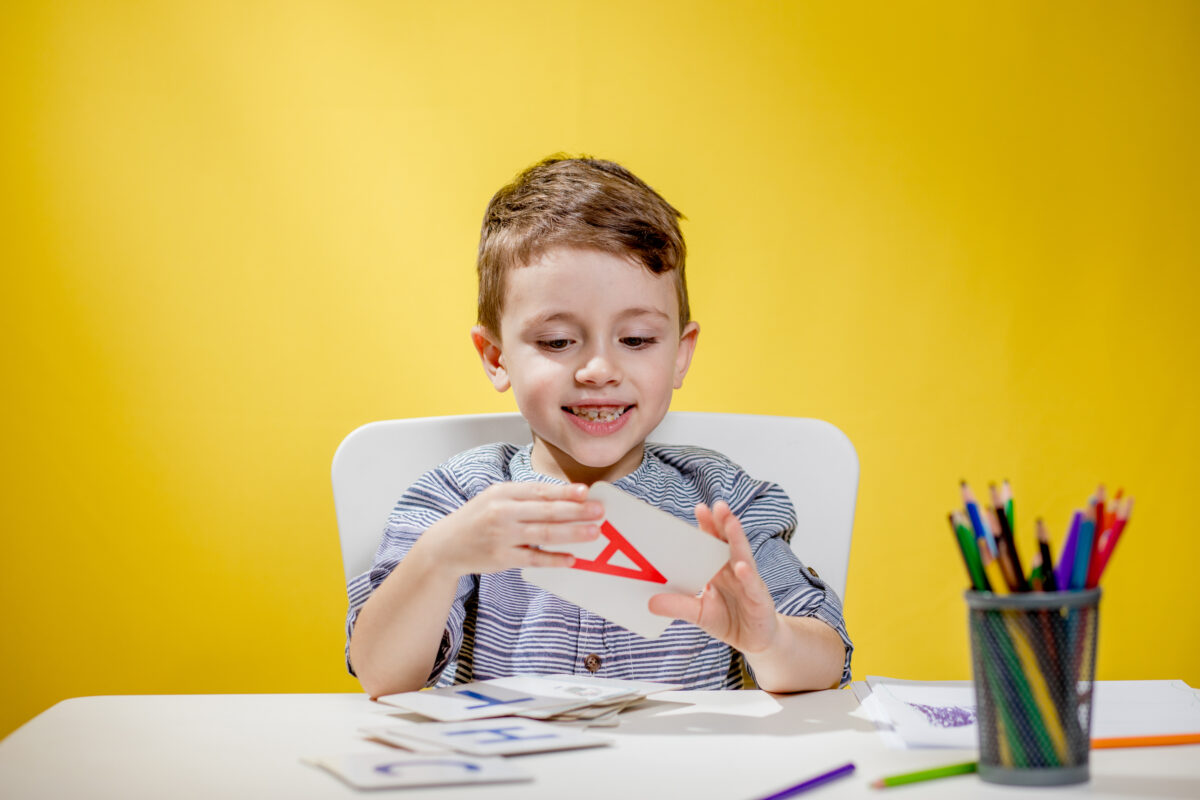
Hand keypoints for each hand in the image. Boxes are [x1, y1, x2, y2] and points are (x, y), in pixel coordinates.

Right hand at [421, 482, 602, 577]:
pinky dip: (554, 559)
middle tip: (599, 512)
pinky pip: (534, 559)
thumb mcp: (496, 498)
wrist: (446, 545)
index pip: (539, 491)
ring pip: (544, 534)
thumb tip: (565, 496)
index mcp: (502, 493)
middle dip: (576, 511)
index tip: (586, 492)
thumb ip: (526, 496)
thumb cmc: (478, 518)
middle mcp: (502, 512)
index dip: (565, 492)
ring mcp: (502, 536)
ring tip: (593, 532)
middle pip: (546, 511)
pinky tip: (571, 559)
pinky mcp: (502, 558)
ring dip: (572, 533)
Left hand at [647, 501, 779, 653]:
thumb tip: (650, 602)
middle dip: (723, 523)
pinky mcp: (759, 600)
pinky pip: (752, 586)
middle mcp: (735, 571)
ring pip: (743, 557)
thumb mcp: (699, 613)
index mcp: (720, 570)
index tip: (700, 508)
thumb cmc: (728, 620)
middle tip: (717, 505)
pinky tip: (741, 567)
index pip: (713, 543)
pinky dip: (747, 576)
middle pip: (729, 543)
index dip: (708, 526)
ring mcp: (749, 583)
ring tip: (731, 522)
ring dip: (737, 539)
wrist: (754, 642)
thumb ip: (678, 606)